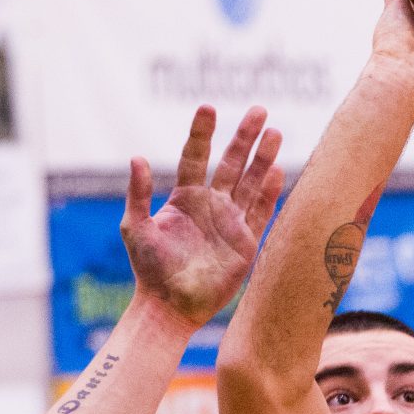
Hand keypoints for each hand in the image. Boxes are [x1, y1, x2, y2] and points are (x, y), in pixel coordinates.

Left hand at [122, 105, 284, 332]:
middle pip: (231, 163)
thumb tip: (136, 157)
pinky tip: (279, 171)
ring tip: (275, 132)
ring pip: (251, 183)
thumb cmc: (149, 269)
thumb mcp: (135, 228)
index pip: (195, 157)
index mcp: (184, 198)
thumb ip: (138, 194)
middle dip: (245, 137)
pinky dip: (270, 192)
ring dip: (263, 158)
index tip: (209, 107)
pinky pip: (261, 212)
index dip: (202, 133)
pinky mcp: (246, 242)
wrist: (171, 306)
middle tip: (259, 110)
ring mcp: (230, 222)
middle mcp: (210, 205)